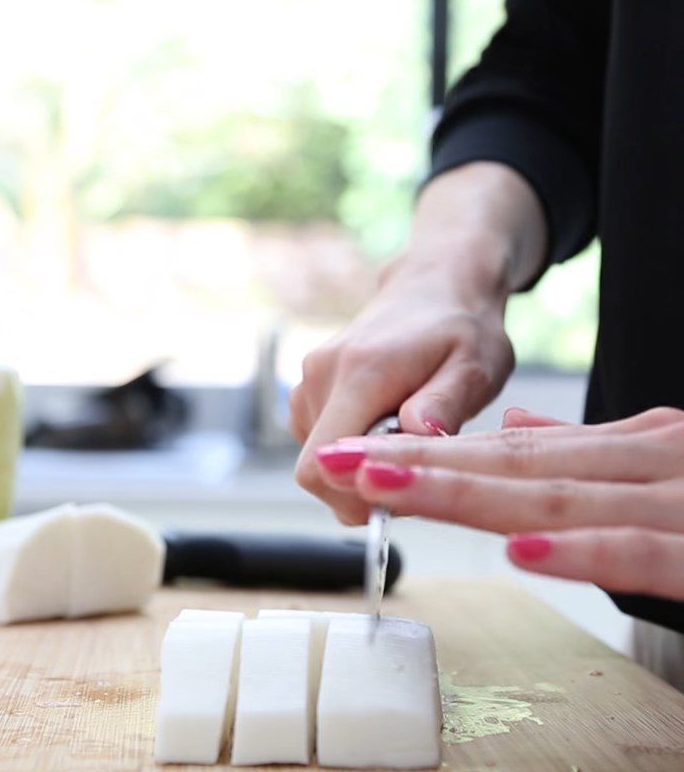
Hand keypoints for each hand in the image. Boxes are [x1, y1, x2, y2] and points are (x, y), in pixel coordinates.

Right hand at [290, 270, 513, 522]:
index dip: (354, 494)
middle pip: (315, 469)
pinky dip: (350, 449)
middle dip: (361, 484)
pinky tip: (385, 426)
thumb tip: (417, 434)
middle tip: (413, 460)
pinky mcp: (310, 387)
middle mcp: (322, 375)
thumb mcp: (475, 366)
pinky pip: (319, 441)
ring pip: (318, 459)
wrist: (435, 286)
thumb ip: (445, 403)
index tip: (402, 489)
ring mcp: (310, 380)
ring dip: (358, 465)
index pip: (321, 462)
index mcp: (360, 373)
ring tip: (404, 434)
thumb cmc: (462, 328)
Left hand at [316, 406, 683, 599]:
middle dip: (416, 461)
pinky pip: (645, 551)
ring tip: (385, 484)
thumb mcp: (662, 466)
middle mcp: (647, 462)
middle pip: (511, 466)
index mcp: (627, 447)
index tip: (355, 454)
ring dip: (465, 492)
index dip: (424, 451)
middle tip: (336, 458)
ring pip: (557, 497)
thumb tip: (517, 434)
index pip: (505, 451)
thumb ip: (587, 451)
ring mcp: (683, 501)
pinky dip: (583, 549)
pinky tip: (520, 549)